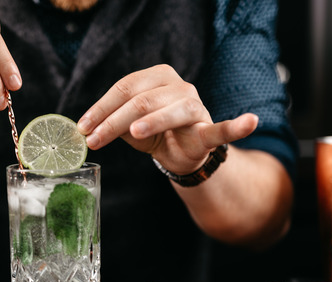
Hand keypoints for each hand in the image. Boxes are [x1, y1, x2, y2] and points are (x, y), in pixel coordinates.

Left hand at [77, 64, 257, 174]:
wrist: (183, 153)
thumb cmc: (155, 133)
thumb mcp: (129, 127)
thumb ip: (112, 123)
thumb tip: (85, 129)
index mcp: (155, 78)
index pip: (124, 88)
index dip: (101, 108)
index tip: (82, 128)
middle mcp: (177, 86)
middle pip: (141, 100)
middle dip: (113, 121)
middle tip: (94, 139)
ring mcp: (195, 106)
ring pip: (170, 111)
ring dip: (151, 122)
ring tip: (134, 132)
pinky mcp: (208, 129)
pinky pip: (222, 128)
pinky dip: (237, 126)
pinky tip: (250, 121)